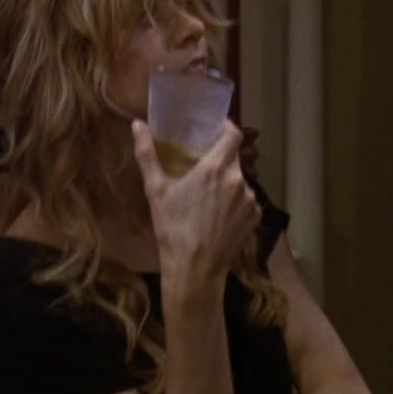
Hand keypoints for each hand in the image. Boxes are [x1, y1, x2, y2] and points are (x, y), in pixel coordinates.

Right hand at [132, 120, 261, 284]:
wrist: (195, 269)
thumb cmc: (172, 228)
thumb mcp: (155, 190)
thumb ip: (147, 154)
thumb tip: (137, 124)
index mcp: (216, 168)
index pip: (234, 134)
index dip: (226, 128)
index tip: (214, 129)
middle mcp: (239, 180)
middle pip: (234, 158)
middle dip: (220, 159)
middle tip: (202, 166)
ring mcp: (251, 200)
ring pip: (240, 180)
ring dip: (228, 182)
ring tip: (209, 196)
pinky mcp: (255, 217)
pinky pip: (247, 200)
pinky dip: (235, 202)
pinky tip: (219, 215)